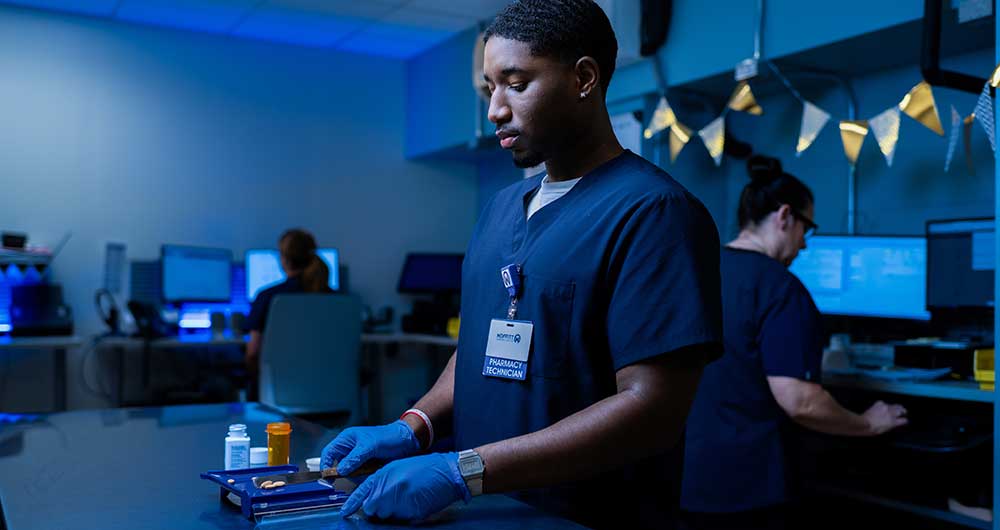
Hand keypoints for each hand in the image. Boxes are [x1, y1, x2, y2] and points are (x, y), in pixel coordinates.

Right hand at [321, 420, 420, 473]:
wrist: (407, 441)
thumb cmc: (389, 437)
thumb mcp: (370, 446)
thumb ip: (354, 458)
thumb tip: (341, 470)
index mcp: (347, 439)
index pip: (328, 453)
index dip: (325, 465)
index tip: (328, 477)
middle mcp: (350, 448)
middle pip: (337, 464)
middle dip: (341, 473)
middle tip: (347, 480)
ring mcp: (358, 457)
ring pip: (348, 471)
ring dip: (353, 476)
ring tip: (362, 476)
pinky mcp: (366, 465)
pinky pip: (358, 474)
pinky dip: (361, 478)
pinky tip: (368, 477)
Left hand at [340, 453, 469, 520]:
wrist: (448, 471)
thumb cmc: (424, 468)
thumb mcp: (398, 468)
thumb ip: (382, 482)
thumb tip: (370, 500)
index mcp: (385, 475)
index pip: (363, 493)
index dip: (352, 504)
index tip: (344, 513)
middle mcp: (390, 488)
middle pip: (373, 508)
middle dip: (379, 508)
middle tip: (392, 500)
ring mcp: (401, 501)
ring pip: (387, 515)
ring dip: (393, 512)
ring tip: (407, 499)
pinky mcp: (412, 512)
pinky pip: (402, 519)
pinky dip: (407, 515)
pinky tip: (416, 503)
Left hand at [863, 400, 907, 434]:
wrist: (864, 423)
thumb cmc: (874, 429)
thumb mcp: (886, 430)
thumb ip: (893, 425)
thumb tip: (896, 422)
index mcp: (893, 421)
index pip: (904, 420)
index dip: (905, 420)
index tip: (905, 420)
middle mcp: (891, 413)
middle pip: (901, 410)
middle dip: (903, 411)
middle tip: (904, 411)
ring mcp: (885, 407)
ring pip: (894, 405)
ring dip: (896, 407)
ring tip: (897, 408)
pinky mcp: (879, 403)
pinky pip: (885, 403)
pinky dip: (886, 405)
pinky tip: (884, 407)